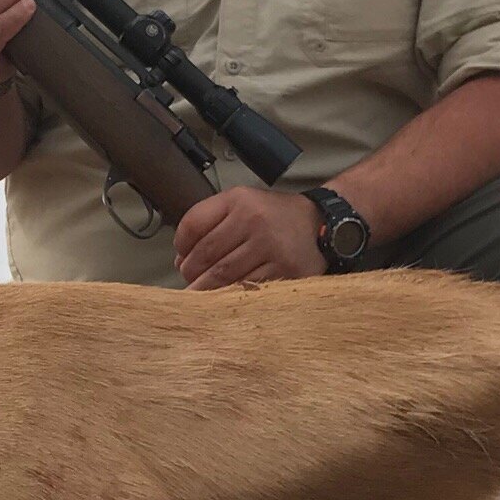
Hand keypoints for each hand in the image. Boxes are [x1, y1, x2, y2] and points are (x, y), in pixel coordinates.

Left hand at [173, 187, 325, 289]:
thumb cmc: (274, 218)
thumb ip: (210, 223)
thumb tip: (181, 258)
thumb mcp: (242, 204)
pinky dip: (230, 296)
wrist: (319, 224)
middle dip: (191, 272)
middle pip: (205, 254)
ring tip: (200, 294)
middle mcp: (254, 219)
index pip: (193, 224)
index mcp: (239, 200)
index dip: (180, 246)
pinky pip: (246, 287)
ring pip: (222, 274)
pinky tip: (224, 298)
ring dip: (205, 288)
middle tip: (189, 281)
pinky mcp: (284, 269)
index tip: (180, 258)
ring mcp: (270, 245)